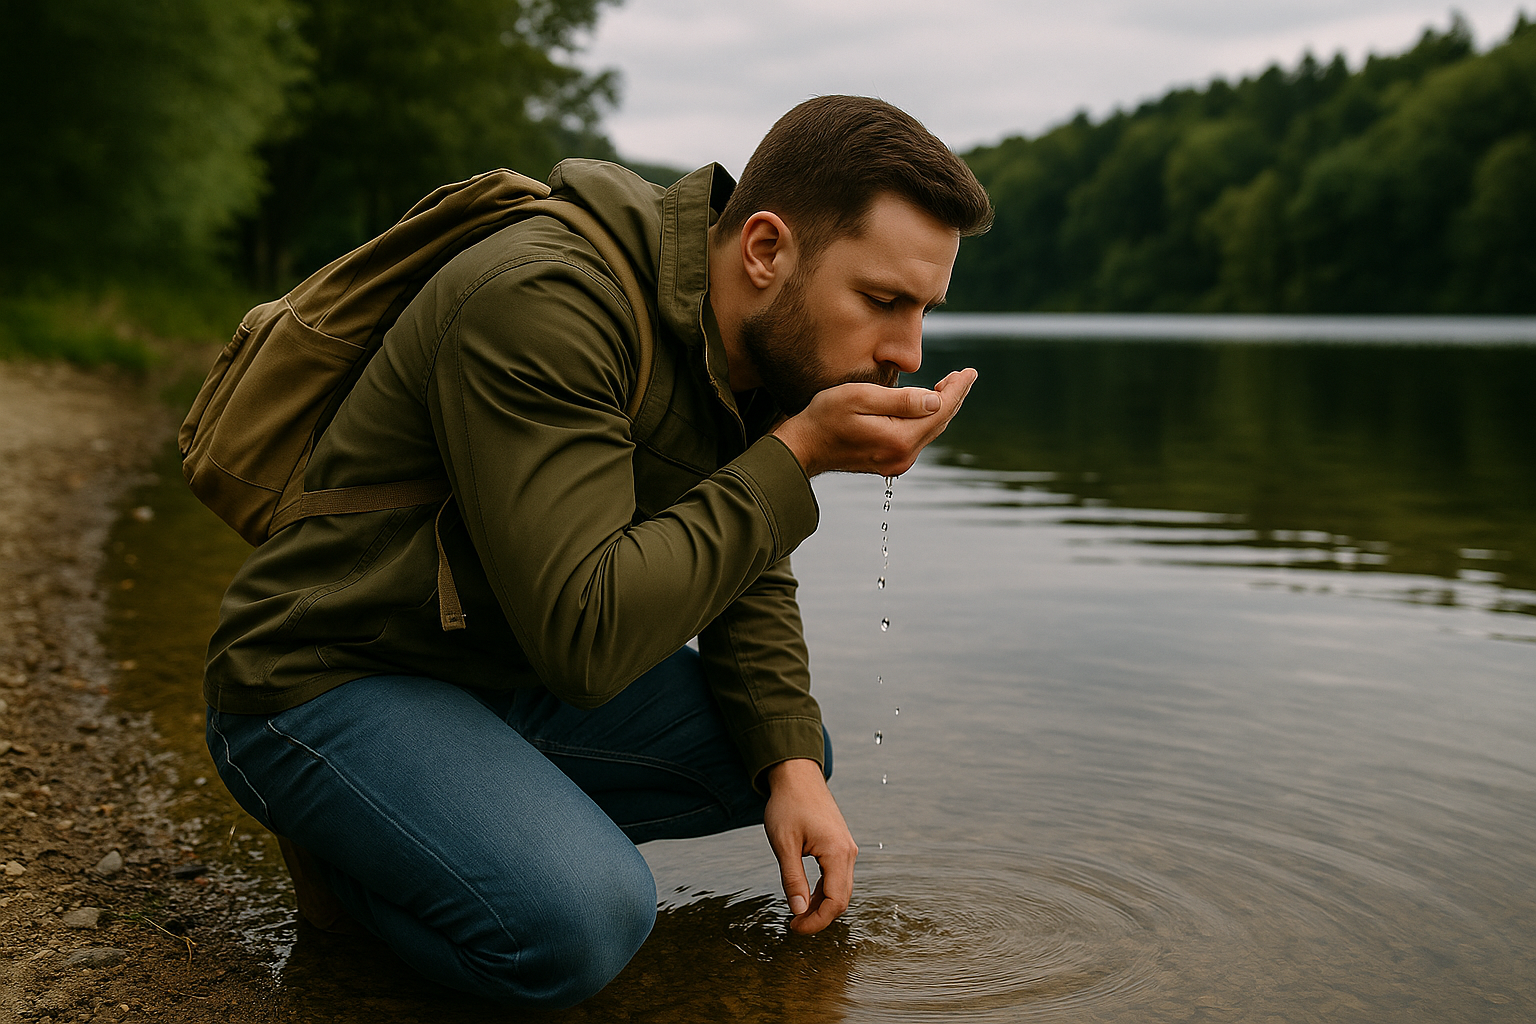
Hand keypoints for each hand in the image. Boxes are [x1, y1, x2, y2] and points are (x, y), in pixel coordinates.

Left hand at [763, 758, 857, 934]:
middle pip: (841, 899)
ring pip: (840, 889)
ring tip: (797, 914)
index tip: (794, 928)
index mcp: (837, 852)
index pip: (835, 901)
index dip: (816, 922)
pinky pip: (837, 876)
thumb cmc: (788, 805)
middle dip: (819, 917)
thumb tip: (798, 911)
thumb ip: (792, 879)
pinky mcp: (840, 845)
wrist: (797, 776)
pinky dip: (824, 891)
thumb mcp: (784, 844)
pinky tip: (806, 896)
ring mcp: (846, 848)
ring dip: (822, 905)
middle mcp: (848, 852)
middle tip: (794, 925)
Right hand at [772, 368, 977, 477]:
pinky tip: (927, 405)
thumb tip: (936, 401)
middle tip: (964, 375)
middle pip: (939, 423)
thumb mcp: (860, 397)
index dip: (957, 389)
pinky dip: (926, 420)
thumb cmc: (825, 417)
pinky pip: (917, 437)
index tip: (970, 372)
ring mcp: (897, 462)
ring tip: (949, 385)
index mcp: (899, 439)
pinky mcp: (890, 462)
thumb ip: (900, 400)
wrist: (802, 448)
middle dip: (954, 397)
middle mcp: (903, 456)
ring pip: (930, 430)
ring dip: (941, 408)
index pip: (939, 410)